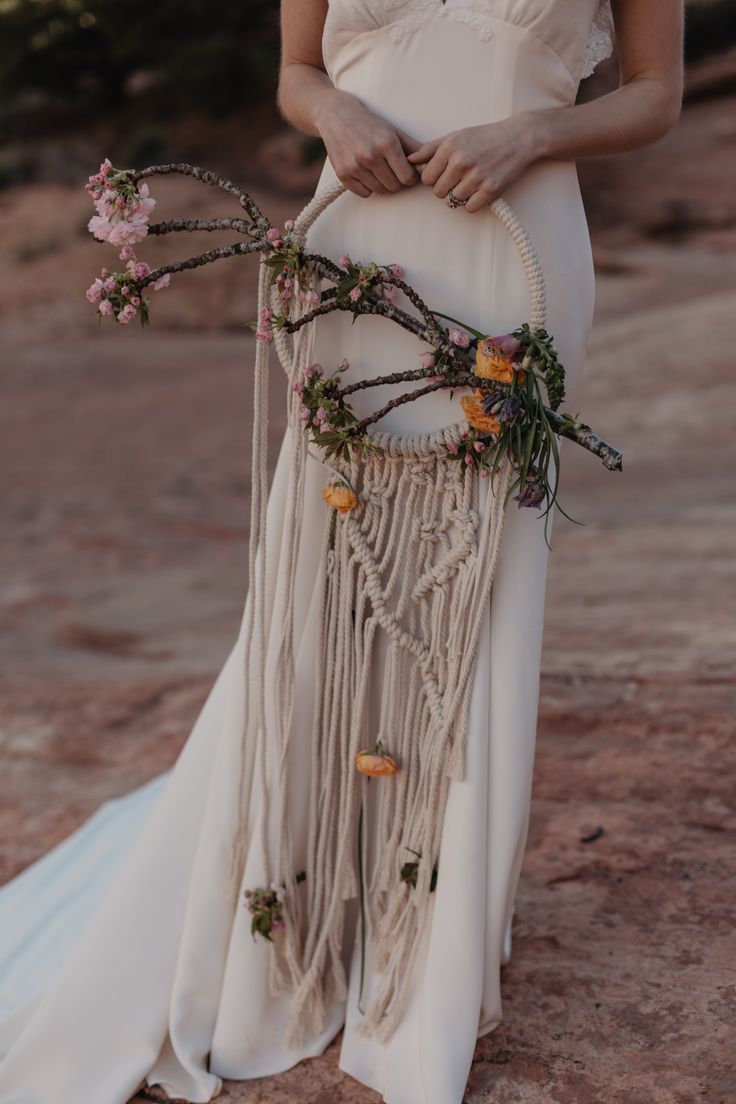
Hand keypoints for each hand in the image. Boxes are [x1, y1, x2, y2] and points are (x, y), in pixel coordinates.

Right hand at [315, 90, 422, 197]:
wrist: (335, 115)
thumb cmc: (368, 123)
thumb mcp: (392, 130)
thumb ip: (412, 147)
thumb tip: (431, 162)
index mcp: (386, 144)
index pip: (407, 177)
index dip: (410, 178)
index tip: (408, 172)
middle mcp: (370, 156)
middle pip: (394, 186)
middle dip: (398, 181)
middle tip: (394, 171)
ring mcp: (355, 166)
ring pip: (380, 191)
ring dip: (383, 184)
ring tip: (380, 171)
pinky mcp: (343, 175)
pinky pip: (364, 193)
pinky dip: (368, 187)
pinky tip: (367, 174)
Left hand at [406, 115, 536, 212]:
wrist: (518, 138)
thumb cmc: (484, 137)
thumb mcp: (456, 136)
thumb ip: (431, 148)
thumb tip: (409, 160)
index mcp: (450, 148)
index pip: (426, 178)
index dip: (433, 179)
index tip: (443, 175)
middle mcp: (461, 162)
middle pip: (438, 192)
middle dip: (445, 188)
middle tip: (458, 180)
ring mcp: (476, 176)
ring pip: (453, 201)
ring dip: (459, 196)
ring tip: (470, 183)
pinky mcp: (490, 189)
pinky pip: (469, 208)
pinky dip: (472, 203)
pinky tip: (478, 191)